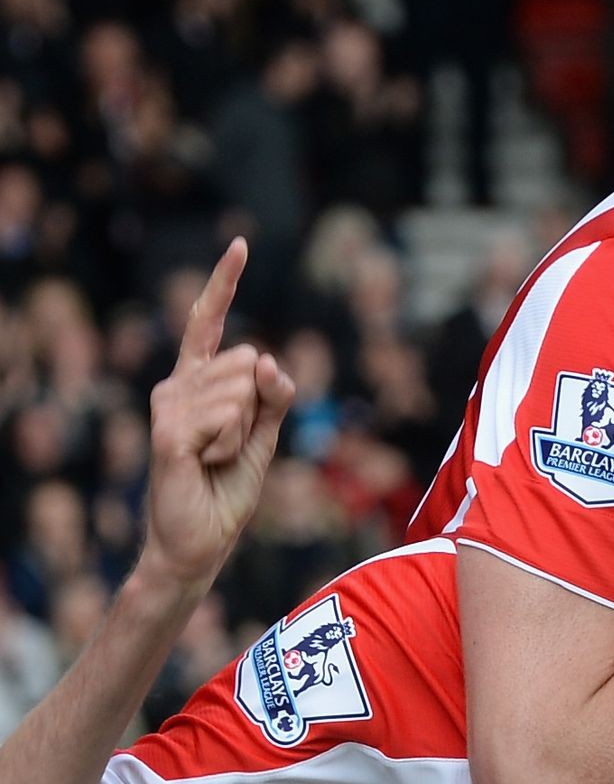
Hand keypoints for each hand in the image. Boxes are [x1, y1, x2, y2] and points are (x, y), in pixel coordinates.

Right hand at [138, 239, 294, 591]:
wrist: (201, 540)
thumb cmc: (228, 487)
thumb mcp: (265, 435)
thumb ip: (275, 395)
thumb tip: (269, 357)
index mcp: (198, 381)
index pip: (210, 322)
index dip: (223, 282)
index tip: (240, 243)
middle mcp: (176, 384)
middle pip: (249, 360)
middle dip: (258, 407)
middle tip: (231, 444)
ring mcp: (168, 406)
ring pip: (242, 390)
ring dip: (243, 432)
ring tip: (215, 458)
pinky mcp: (167, 433)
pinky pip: (226, 417)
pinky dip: (230, 445)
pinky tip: (204, 464)